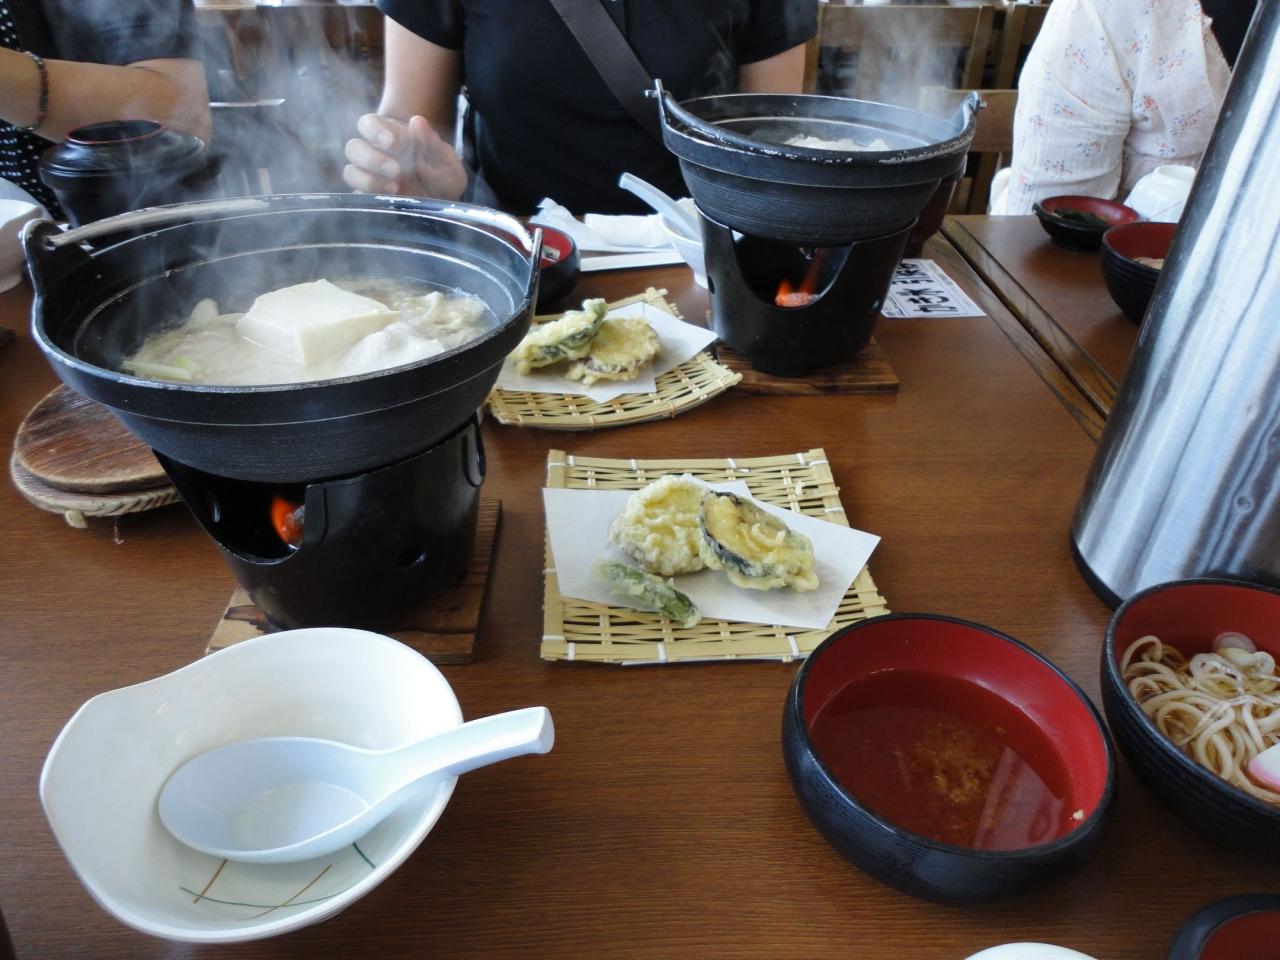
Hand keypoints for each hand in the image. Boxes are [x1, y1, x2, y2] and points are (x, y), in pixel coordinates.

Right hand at [343, 114, 467, 199]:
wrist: (444, 204)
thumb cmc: (443, 176)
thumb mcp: (446, 160)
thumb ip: (432, 141)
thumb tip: (417, 120)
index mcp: (391, 136)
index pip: (369, 124)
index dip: (374, 130)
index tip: (391, 141)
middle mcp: (375, 154)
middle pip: (353, 147)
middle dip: (371, 158)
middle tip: (395, 170)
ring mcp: (370, 177)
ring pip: (350, 172)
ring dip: (368, 179)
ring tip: (395, 188)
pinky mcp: (369, 198)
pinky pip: (356, 196)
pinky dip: (368, 197)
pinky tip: (388, 200)